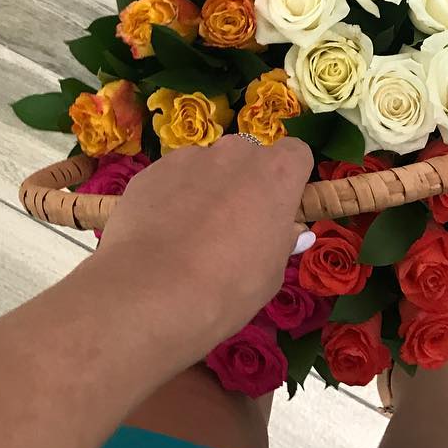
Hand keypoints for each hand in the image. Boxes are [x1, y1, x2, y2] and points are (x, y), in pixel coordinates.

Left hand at [96, 135, 312, 356]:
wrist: (152, 293)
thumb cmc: (228, 288)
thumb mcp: (270, 274)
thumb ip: (281, 242)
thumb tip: (288, 232)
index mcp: (276, 174)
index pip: (295, 154)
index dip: (287, 180)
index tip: (277, 208)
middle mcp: (235, 154)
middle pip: (247, 158)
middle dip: (244, 183)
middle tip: (232, 227)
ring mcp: (190, 158)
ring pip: (206, 167)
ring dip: (206, 189)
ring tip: (188, 235)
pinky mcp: (152, 171)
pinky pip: (171, 179)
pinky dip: (170, 198)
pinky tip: (160, 235)